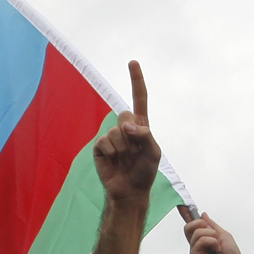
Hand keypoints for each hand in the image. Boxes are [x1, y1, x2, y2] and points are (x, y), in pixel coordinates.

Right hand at [92, 62, 159, 206]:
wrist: (129, 191)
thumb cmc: (144, 171)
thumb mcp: (153, 152)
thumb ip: (145, 135)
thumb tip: (126, 125)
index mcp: (141, 126)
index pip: (139, 98)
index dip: (136, 81)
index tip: (132, 62)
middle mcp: (125, 128)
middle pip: (124, 114)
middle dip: (130, 133)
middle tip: (134, 151)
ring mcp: (111, 137)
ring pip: (115, 130)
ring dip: (122, 147)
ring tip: (125, 159)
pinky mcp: (99, 147)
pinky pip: (103, 141)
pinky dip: (110, 152)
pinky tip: (113, 161)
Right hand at [182, 212, 253, 253]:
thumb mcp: (222, 234)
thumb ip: (211, 224)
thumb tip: (203, 215)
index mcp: (203, 238)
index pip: (192, 225)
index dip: (186, 215)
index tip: (181, 205)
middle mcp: (197, 244)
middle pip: (188, 226)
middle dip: (199, 223)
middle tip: (211, 230)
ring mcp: (195, 249)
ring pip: (196, 231)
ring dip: (210, 234)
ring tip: (217, 244)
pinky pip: (199, 240)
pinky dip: (211, 241)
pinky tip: (215, 249)